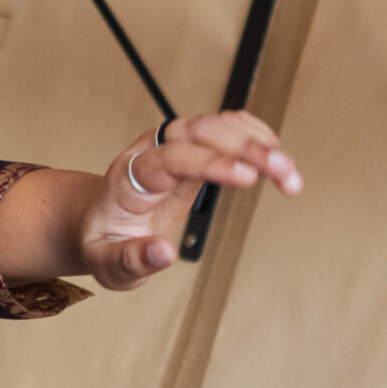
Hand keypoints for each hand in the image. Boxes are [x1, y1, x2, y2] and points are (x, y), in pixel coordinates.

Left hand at [75, 112, 301, 289]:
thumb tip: (164, 253)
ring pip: (216, 123)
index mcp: (127, 179)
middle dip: (245, 146)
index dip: (209, 161)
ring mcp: (170, 144)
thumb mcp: (106, 263)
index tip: (247, 176)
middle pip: (198, 130)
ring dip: (257, 141)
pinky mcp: (191, 147)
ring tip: (290, 175)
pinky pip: (224, 127)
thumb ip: (131, 260)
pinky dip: (254, 137)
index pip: (169, 158)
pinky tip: (277, 159)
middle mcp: (149, 151)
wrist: (96, 219)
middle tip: (286, 173)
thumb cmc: (103, 242)